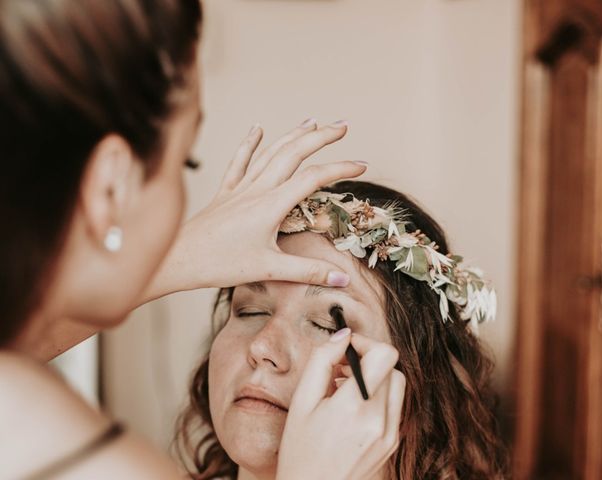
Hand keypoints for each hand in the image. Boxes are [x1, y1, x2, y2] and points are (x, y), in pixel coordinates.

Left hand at [144, 119, 366, 298]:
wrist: (178, 259)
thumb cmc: (219, 265)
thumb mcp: (269, 269)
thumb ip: (308, 272)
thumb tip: (343, 278)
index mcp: (270, 205)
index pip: (313, 179)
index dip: (340, 169)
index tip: (362, 165)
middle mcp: (256, 189)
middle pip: (293, 153)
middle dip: (321, 137)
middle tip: (343, 127)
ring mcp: (239, 188)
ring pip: (270, 153)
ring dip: (293, 135)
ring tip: (313, 121)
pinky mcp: (224, 193)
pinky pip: (239, 162)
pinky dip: (250, 143)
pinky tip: (257, 128)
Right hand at [276, 330, 405, 479]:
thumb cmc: (300, 451)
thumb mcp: (301, 402)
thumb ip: (322, 361)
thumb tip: (343, 335)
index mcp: (354, 408)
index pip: (385, 355)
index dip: (366, 343)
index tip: (346, 350)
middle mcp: (379, 422)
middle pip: (392, 368)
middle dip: (368, 361)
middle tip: (340, 370)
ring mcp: (390, 435)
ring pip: (396, 386)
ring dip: (375, 379)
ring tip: (344, 390)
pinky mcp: (392, 444)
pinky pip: (394, 407)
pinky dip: (377, 398)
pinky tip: (352, 409)